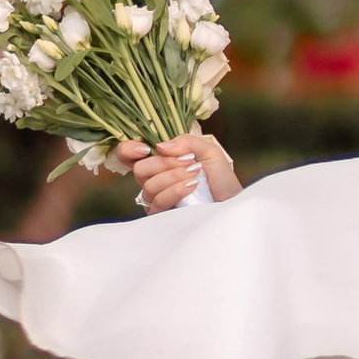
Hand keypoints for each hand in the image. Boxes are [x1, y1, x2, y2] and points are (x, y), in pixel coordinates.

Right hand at [117, 132, 239, 212]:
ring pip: (149, 185)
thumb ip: (186, 142)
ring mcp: (156, 199)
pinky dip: (176, 190)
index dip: (127, 150)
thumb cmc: (221, 179)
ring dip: (175, 177)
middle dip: (165, 163)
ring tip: (195, 176)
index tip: (144, 148)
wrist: (232, 204)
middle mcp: (154, 180)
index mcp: (161, 163)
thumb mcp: (209, 152)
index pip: (128, 156)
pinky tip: (192, 187)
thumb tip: (160, 146)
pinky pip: (158, 200)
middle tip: (188, 162)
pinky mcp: (161, 216)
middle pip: (139, 169)